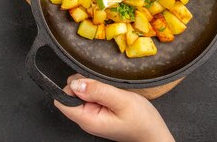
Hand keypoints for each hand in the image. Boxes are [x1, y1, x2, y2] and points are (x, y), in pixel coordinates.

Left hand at [55, 74, 173, 141]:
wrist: (154, 133)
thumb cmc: (142, 121)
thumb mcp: (122, 101)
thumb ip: (97, 90)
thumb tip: (76, 83)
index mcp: (88, 119)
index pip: (62, 100)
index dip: (70, 86)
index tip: (87, 82)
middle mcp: (86, 119)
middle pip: (70, 94)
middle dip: (83, 84)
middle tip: (102, 85)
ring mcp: (92, 116)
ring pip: (80, 93)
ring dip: (91, 86)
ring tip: (109, 90)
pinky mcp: (98, 112)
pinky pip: (90, 97)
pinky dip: (97, 90)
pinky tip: (110, 93)